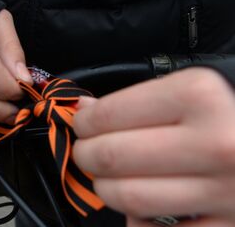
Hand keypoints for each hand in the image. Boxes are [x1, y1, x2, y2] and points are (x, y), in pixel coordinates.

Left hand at [73, 68, 234, 225]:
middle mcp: (215, 142)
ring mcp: (227, 190)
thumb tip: (83, 109)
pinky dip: (141, 223)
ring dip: (107, 189)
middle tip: (88, 153)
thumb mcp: (195, 89)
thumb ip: (137, 99)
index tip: (82, 125)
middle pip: (113, 158)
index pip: (109, 115)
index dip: (84, 123)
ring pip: (129, 198)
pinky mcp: (232, 226)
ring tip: (112, 178)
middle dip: (87, 156)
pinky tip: (144, 210)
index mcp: (200, 95)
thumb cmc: (233, 113)